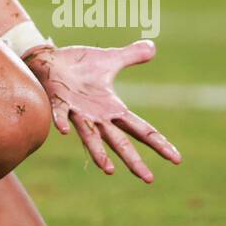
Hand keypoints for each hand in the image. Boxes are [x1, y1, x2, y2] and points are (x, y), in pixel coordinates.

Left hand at [24, 40, 181, 182]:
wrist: (49, 60)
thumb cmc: (79, 65)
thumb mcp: (110, 59)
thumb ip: (131, 56)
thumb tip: (153, 46)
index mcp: (112, 108)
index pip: (140, 129)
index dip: (158, 143)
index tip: (176, 159)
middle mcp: (96, 116)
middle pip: (119, 141)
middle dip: (133, 160)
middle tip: (148, 178)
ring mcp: (77, 111)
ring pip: (91, 135)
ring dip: (99, 152)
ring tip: (109, 169)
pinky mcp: (58, 101)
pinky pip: (60, 113)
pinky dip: (62, 121)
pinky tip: (65, 132)